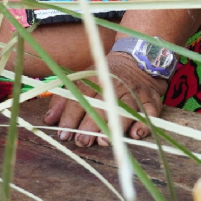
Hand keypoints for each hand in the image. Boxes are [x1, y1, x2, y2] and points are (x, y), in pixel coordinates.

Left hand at [43, 53, 168, 144]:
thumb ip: (64, 100)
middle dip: (89, 125)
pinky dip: (143, 124)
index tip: (63, 133)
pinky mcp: (152, 101)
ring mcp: (134, 93)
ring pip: (124, 110)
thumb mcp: (82, 80)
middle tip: (81, 141)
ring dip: (114, 126)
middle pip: (101, 106)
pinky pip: (150, 114)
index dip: (70, 116)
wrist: (138, 59)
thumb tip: (48, 121)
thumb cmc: (105, 76)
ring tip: (103, 141)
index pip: (80, 97)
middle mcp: (114, 85)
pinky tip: (134, 135)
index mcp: (95, 78)